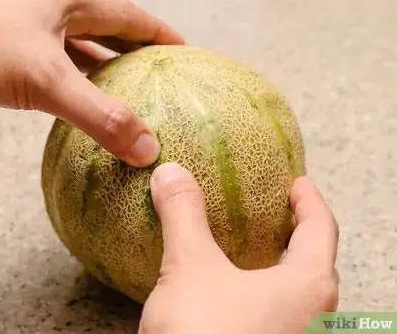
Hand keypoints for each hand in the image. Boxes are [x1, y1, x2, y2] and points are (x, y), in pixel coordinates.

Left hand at [0, 0, 183, 166]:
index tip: (185, 54)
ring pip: (85, 51)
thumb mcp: (44, 78)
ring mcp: (35, 31)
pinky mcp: (16, 53)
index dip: (161, 35)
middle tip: (163, 76)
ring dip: (109, 70)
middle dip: (139, 52)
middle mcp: (56, 11)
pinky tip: (86, 102)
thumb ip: (98, 114)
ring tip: (134, 94)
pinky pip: (61, 69)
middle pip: (111, 31)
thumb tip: (146, 148)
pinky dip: (79, 85)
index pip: (132, 17)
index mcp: (71, 0)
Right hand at [139, 163, 338, 333]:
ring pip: (297, 294)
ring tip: (253, 249)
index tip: (297, 184)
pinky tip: (231, 294)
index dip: (309, 200)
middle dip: (297, 233)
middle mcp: (314, 320)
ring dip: (279, 266)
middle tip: (276, 213)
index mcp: (309, 289)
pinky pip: (276, 316)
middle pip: (315, 263)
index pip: (321, 229)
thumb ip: (183, 216)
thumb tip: (171, 173)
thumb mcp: (189, 269)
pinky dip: (261, 293)